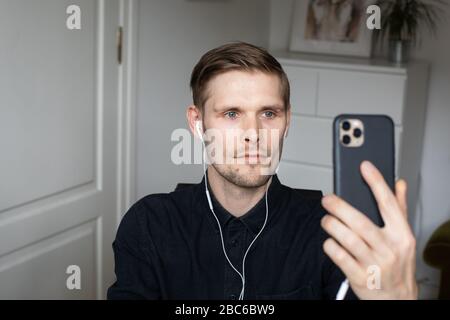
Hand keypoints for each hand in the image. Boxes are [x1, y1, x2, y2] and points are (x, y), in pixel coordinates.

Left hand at [320, 160, 417, 298]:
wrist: (396, 297)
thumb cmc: (397, 263)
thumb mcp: (403, 235)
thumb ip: (399, 208)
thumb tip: (400, 183)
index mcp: (401, 234)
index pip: (388, 203)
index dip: (376, 182)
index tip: (364, 166)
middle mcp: (389, 248)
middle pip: (360, 222)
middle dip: (340, 207)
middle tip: (327, 199)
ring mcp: (374, 264)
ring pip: (347, 239)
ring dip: (332, 226)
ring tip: (326, 219)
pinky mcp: (360, 277)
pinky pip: (339, 257)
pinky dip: (330, 246)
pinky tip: (329, 241)